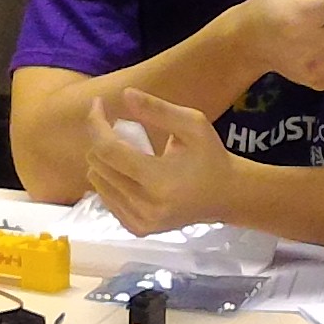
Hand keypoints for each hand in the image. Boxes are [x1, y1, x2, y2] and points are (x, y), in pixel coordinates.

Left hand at [85, 89, 243, 233]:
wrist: (226, 195)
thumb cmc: (211, 156)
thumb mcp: (193, 124)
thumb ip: (157, 109)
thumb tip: (125, 95)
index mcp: (160, 180)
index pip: (109, 150)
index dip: (97, 124)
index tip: (98, 104)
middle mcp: (146, 206)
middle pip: (99, 165)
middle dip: (102, 139)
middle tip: (121, 128)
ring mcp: (140, 221)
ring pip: (98, 182)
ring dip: (105, 159)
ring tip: (128, 150)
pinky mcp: (138, 228)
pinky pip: (106, 198)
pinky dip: (110, 179)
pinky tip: (129, 170)